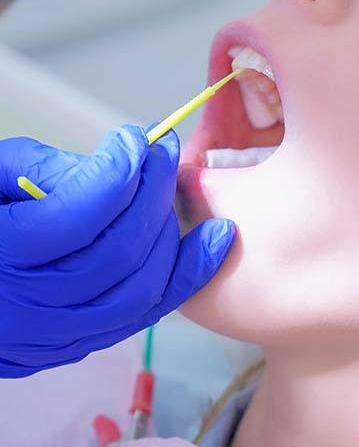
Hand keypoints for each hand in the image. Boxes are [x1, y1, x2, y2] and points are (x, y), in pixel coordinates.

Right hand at [0, 126, 234, 377]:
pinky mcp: (84, 343)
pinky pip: (150, 311)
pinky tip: (215, 240)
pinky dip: (187, 274)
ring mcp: (60, 335)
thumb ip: (51, 169)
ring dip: (171, 230)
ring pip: (143, 286)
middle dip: (153, 191)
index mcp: (3, 255)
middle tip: (164, 154)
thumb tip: (123, 163)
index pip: (81, 213)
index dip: (119, 170)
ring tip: (178, 188)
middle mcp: (31, 307)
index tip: (138, 138)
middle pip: (121, 248)